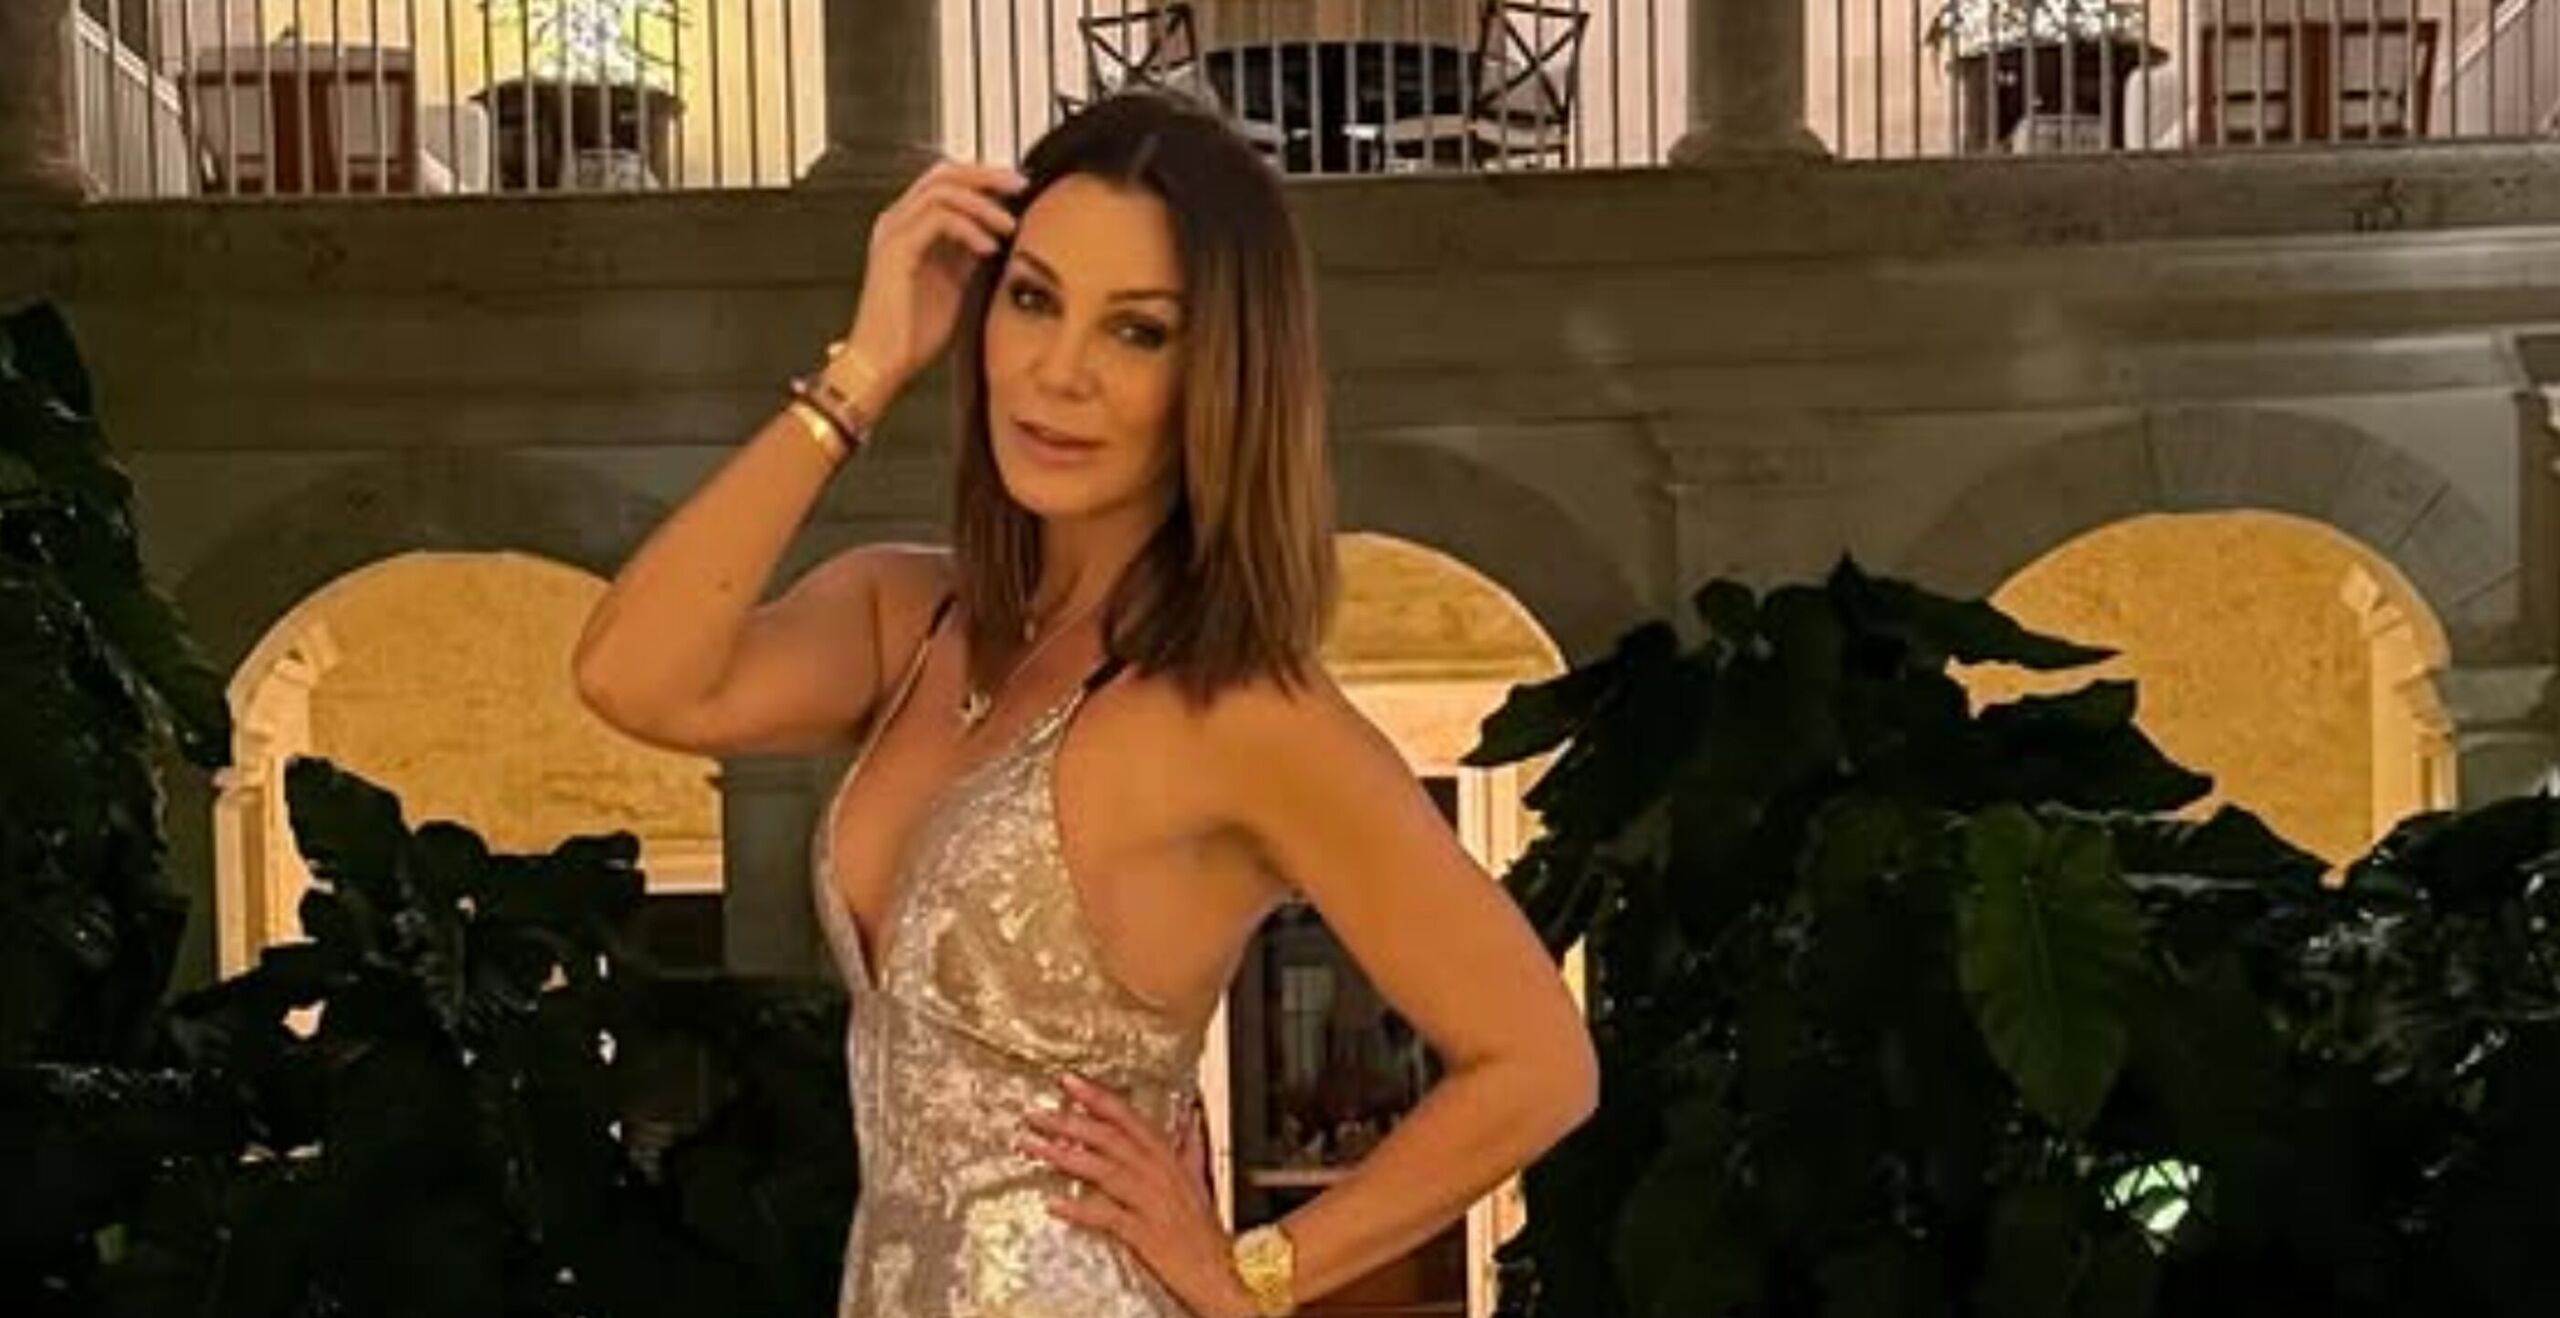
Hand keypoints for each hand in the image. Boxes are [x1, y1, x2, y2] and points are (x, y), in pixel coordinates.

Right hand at [839, 158, 1027, 410]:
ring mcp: (892, 232)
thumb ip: (970, 254)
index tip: (1019, 189)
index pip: (946, 181)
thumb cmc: (914, 332)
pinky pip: (937, 219)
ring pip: (941, 189)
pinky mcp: (895, 250)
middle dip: (987, 175)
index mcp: (908, 226)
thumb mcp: (955, 284)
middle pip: (943, 172)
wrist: (882, 363)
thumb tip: (1000, 233)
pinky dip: (969, 228)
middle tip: (1021, 185)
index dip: (984, 179)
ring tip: (1009, 225)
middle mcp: (896, 221)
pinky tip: (989, 247)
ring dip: (983, 203)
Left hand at [1020, 1074, 1260, 1317]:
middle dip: (1069, 1122)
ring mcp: (1149, 1201)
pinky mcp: (1142, 1232)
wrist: (1221, 1270)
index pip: (1127, 1118)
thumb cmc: (1205, 1230)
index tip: (1069, 1082)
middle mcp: (1157, 1174)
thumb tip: (1192, 1117)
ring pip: (1103, 1170)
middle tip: (1036, 1114)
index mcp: (1167, 1158)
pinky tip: (1054, 1204)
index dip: (1097, 1097)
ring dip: (1065, 1157)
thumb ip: (1191, 1147)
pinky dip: (1080, 1210)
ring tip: (1034, 1147)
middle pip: (1108, 1138)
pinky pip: (1107, 1216)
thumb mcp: (1200, 1180)